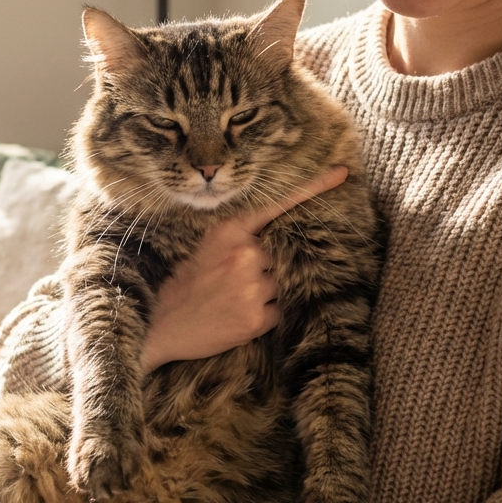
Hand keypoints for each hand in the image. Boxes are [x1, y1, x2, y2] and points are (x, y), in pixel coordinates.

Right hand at [141, 166, 348, 371]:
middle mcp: (244, 254)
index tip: (341, 174)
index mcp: (229, 232)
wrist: (160, 328)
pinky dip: (267, 315)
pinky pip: (281, 311)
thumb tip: (276, 242)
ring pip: (284, 284)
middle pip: (283, 255)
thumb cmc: (182, 289)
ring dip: (268, 294)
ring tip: (235, 302)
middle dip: (269, 269)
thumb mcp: (204, 251)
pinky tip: (239, 318)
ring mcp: (252, 287)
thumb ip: (238, 241)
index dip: (313, 189)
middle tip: (239, 283)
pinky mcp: (257, 318)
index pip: (277, 207)